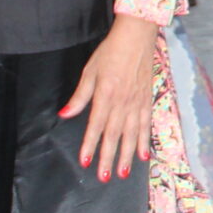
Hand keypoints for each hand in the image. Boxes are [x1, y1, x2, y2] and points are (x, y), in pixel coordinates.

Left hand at [60, 16, 156, 181]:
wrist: (137, 36)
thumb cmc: (111, 51)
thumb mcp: (90, 71)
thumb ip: (80, 96)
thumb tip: (65, 114)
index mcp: (106, 94)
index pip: (96, 125)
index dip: (90, 144)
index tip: (85, 161)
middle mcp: (123, 101)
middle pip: (114, 135)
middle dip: (109, 157)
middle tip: (104, 176)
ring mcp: (137, 102)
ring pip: (131, 134)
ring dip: (127, 155)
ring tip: (123, 173)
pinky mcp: (147, 100)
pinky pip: (146, 125)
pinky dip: (144, 141)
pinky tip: (143, 155)